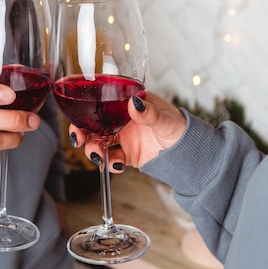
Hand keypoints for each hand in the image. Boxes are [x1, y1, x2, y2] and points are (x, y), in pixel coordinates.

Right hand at [68, 92, 186, 171]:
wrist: (189, 152)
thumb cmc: (180, 127)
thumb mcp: (165, 119)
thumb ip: (149, 113)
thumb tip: (134, 103)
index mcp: (128, 104)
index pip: (101, 103)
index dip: (85, 111)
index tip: (78, 122)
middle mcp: (121, 119)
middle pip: (93, 124)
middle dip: (82, 133)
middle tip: (79, 141)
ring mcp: (123, 137)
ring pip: (98, 142)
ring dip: (94, 150)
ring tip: (101, 158)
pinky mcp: (127, 154)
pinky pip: (111, 159)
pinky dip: (109, 164)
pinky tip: (116, 165)